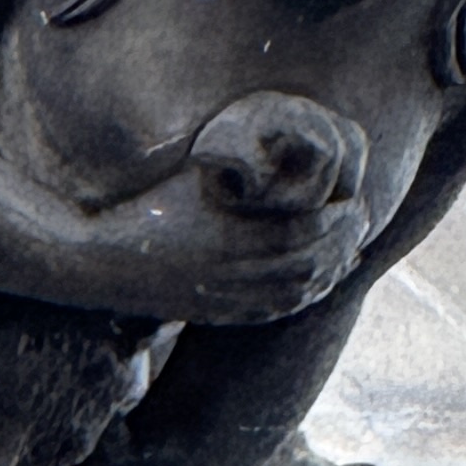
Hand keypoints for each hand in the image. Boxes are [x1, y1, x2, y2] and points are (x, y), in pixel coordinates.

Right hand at [74, 172, 369, 323]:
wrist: (102, 263)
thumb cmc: (148, 209)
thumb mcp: (195, 180)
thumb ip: (241, 170)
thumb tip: (288, 151)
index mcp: (233, 238)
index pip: (307, 234)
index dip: (339, 221)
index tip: (356, 199)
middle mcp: (236, 276)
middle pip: (311, 265)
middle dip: (345, 242)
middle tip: (363, 218)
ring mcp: (230, 300)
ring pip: (299, 292)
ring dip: (332, 270)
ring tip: (352, 247)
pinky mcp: (222, 314)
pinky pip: (278, 310)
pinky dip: (307, 296)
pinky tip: (319, 282)